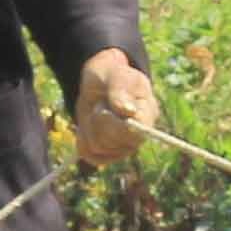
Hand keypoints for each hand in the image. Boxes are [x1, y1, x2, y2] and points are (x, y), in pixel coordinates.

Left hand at [70, 48, 156, 167]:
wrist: (99, 83)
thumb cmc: (112, 76)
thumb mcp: (115, 75)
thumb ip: (121, 91)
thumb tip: (128, 111)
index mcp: (148, 115)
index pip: (136, 133)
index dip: (117, 124)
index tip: (107, 107)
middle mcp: (138, 137)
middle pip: (112, 142)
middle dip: (100, 120)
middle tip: (101, 103)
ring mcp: (122, 148)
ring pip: (97, 147)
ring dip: (90, 126)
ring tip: (97, 111)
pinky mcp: (106, 154)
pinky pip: (88, 154)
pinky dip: (82, 138)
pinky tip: (87, 124)